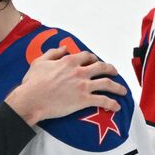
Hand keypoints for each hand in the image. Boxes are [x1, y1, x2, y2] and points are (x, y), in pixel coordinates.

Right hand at [6, 48, 127, 124]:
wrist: (31, 100)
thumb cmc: (33, 82)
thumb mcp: (40, 62)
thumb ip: (53, 53)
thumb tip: (64, 47)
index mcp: (69, 61)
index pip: (87, 56)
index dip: (93, 58)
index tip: (95, 61)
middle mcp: (79, 71)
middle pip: (102, 67)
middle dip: (110, 69)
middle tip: (115, 72)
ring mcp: (83, 85)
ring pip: (107, 83)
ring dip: (118, 86)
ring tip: (123, 90)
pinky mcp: (84, 100)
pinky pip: (103, 101)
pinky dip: (112, 103)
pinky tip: (117, 106)